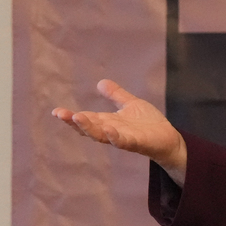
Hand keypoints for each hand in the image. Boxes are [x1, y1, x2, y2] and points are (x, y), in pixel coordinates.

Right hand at [53, 79, 187, 176]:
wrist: (168, 138)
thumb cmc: (148, 124)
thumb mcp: (130, 104)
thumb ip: (116, 95)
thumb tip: (100, 82)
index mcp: (108, 122)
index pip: (86, 119)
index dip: (71, 116)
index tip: (56, 112)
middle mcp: (111, 131)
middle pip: (89, 128)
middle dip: (74, 122)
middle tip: (60, 114)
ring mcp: (122, 138)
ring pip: (101, 135)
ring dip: (89, 127)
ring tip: (77, 117)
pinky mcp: (136, 143)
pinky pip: (123, 141)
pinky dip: (114, 136)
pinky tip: (108, 128)